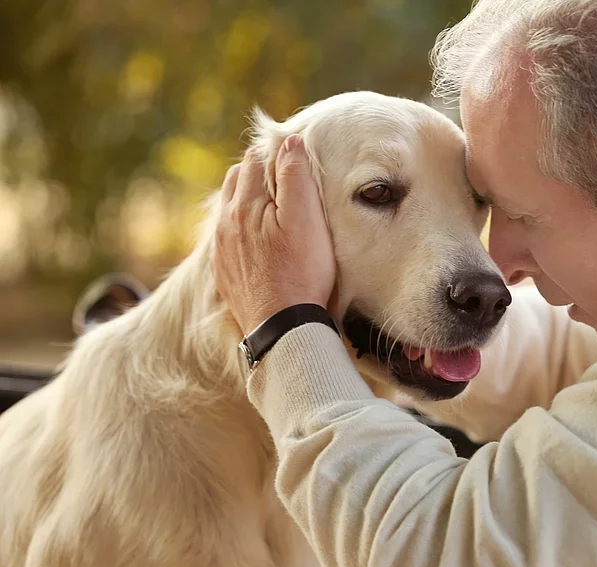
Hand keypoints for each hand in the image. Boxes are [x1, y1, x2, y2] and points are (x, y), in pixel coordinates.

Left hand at [213, 134, 335, 334]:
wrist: (282, 327)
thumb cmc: (301, 272)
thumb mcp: (306, 219)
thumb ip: (295, 176)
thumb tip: (289, 140)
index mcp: (244, 203)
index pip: (255, 159)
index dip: (276, 152)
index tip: (295, 155)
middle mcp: (225, 222)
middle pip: (238, 179)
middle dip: (260, 171)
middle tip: (286, 176)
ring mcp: (221, 248)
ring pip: (229, 207)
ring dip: (248, 197)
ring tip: (272, 203)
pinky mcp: (224, 271)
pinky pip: (227, 237)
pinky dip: (241, 227)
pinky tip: (258, 237)